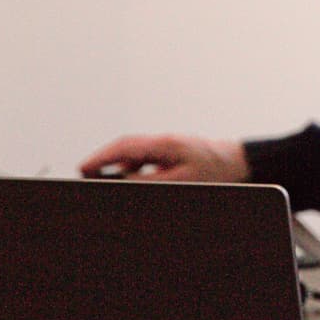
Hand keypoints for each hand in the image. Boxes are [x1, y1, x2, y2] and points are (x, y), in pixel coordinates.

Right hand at [77, 134, 246, 181]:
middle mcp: (162, 141)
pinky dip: (130, 167)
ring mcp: (165, 144)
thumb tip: (126, 179)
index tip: (85, 166)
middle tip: (85, 173)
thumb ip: (152, 179)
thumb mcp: (182, 179)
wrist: (234, 161)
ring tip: (101, 177)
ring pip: (132, 151)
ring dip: (116, 163)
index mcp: (165, 144)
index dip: (102, 157)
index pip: (125, 146)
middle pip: (124, 146)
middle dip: (103, 159)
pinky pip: (143, 157)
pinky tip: (127, 178)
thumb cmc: (215, 170)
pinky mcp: (168, 151)